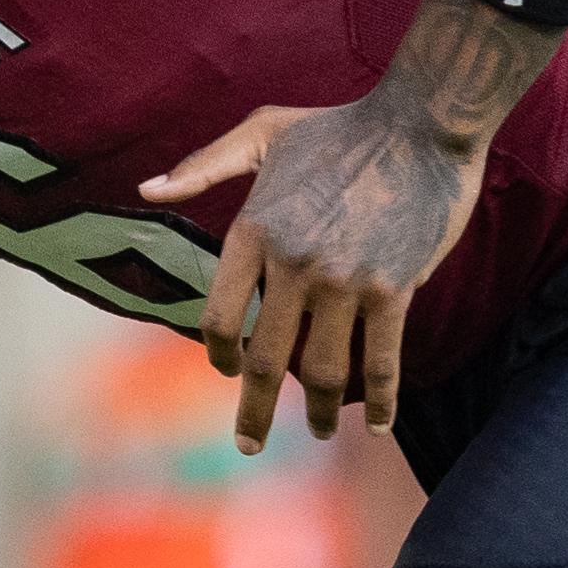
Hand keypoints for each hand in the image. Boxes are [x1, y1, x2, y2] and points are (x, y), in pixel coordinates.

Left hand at [145, 98, 483, 450]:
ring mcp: (345, 281)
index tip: (229, 371)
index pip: (219, 316)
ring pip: (325, 370)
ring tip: (324, 434)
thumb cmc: (339, 125)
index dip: (220, 354)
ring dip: (323, 413)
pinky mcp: (394, 289)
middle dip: (256, 412)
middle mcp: (294, 264)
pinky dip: (382, 400)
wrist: (422, 122)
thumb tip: (145, 190)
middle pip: (267, 360)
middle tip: (249, 444)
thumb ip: (201, 166)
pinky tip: (379, 425)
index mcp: (254, 230)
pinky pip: (382, 360)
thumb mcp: (261, 131)